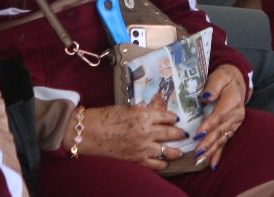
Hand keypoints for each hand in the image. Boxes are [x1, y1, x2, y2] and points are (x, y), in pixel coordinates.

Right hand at [72, 97, 186, 169]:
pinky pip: (155, 165)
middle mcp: (147, 131)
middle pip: (171, 133)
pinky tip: (165, 163)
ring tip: (180, 152)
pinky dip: (162, 164)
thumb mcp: (128, 108)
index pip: (167, 116)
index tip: (176, 119)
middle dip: (179, 134)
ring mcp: (143, 147)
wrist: (90, 132)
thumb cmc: (106, 117)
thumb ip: (144, 111)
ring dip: (175, 152)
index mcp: (145, 115)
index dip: (173, 118)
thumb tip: (155, 111)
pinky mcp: (136, 160)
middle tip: (184, 134)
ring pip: (167, 151)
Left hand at [193, 64, 246, 170]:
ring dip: (211, 151)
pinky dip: (218, 154)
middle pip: (220, 130)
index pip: (219, 115)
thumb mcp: (219, 77)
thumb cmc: (224, 79)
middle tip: (197, 153)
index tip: (198, 134)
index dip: (209, 125)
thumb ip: (213, 86)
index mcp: (232, 101)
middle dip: (208, 143)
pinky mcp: (232, 128)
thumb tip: (205, 97)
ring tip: (201, 160)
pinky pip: (225, 142)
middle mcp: (236, 115)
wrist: (236, 82)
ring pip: (222, 139)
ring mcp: (235, 123)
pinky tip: (212, 165)